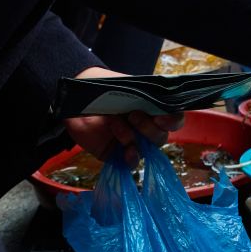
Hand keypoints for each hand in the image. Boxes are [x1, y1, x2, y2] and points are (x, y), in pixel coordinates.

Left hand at [63, 67, 183, 166]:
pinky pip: (131, 163)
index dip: (173, 120)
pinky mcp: (117, 155)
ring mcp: (133, 142)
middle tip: (133, 115)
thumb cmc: (104, 90)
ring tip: (115, 123)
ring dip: (134, 137)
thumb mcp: (127, 87)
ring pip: (148, 149)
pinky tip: (126, 152)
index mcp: (154, 110)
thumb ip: (145, 95)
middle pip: (162, 136)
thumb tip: (161, 99)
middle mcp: (147, 128)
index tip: (161, 116)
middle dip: (149, 127)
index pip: (174, 119)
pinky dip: (131, 158)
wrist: (76, 99)